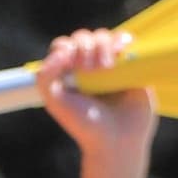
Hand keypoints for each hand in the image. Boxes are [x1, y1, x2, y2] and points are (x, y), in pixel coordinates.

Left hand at [37, 28, 154, 156]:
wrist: (117, 140)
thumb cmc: (84, 125)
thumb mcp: (55, 102)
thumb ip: (45, 77)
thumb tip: (60, 51)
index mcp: (68, 74)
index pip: (64, 46)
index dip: (67, 48)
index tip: (71, 65)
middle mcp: (88, 67)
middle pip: (84, 38)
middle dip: (85, 47)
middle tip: (90, 69)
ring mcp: (110, 65)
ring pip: (104, 36)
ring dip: (102, 45)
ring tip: (106, 67)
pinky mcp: (131, 65)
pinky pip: (126, 42)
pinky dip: (122, 40)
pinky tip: (121, 50)